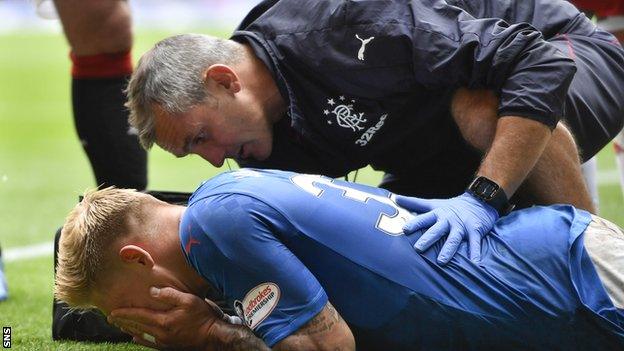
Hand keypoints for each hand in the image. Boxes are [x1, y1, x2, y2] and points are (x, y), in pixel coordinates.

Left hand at [108, 286, 223, 349]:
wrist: (212, 336)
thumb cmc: (202, 317)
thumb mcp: (188, 300)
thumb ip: (170, 295)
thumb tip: (152, 291)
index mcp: (164, 321)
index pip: (139, 316)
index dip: (125, 314)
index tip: (112, 312)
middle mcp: (161, 333)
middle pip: (137, 327)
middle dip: (123, 322)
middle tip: (111, 318)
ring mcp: (164, 342)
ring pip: (142, 335)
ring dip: (130, 329)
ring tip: (121, 326)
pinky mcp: (169, 346)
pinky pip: (149, 343)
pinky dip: (140, 339)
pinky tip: (136, 338)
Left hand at [395, 192, 497, 263]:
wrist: (479, 201)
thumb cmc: (452, 206)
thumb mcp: (433, 203)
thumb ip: (414, 203)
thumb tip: (395, 198)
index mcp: (437, 214)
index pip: (424, 218)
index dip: (415, 223)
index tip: (405, 229)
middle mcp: (448, 220)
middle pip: (436, 230)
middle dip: (427, 239)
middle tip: (418, 248)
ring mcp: (462, 226)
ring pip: (454, 239)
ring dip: (447, 250)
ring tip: (441, 261)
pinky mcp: (475, 231)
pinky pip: (475, 244)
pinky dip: (475, 254)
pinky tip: (474, 263)